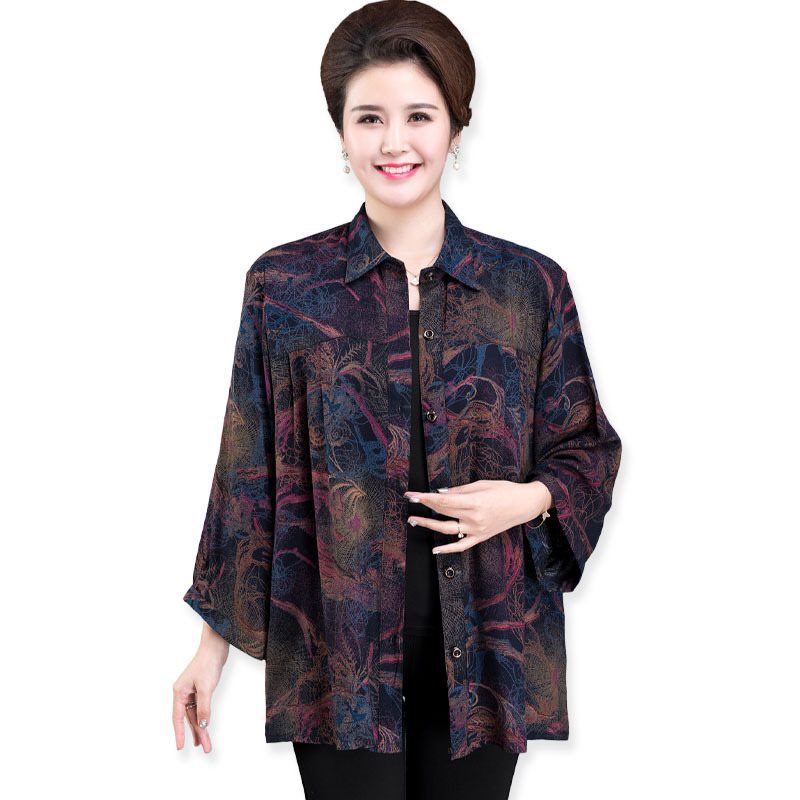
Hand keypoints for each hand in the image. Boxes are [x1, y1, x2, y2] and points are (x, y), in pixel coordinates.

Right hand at [173, 625, 228, 752]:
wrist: (216, 646)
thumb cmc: (208, 663)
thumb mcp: (206, 688)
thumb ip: (204, 707)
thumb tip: (202, 725)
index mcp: (179, 692)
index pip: (177, 718)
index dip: (179, 733)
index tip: (180, 747)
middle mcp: (183, 693)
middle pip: (188, 718)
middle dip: (197, 733)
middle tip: (205, 748)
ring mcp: (192, 691)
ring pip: (195, 714)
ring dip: (201, 727)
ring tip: (205, 743)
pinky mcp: (201, 689)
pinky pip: (200, 708)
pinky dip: (203, 717)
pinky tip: (205, 726)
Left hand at [404, 479, 551, 554]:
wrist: (525, 504)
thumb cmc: (505, 490)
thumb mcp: (482, 484)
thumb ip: (459, 490)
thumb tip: (439, 494)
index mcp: (475, 502)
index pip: (443, 501)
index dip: (425, 498)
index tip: (412, 494)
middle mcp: (474, 518)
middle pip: (443, 513)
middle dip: (424, 506)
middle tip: (410, 501)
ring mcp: (477, 530)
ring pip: (447, 530)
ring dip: (429, 525)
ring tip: (414, 520)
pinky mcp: (481, 537)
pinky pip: (462, 545)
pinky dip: (448, 548)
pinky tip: (435, 549)